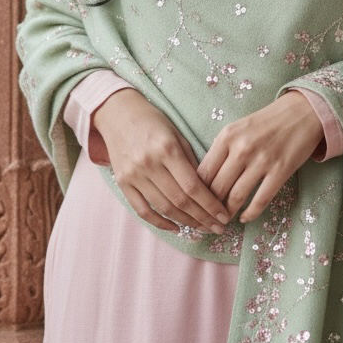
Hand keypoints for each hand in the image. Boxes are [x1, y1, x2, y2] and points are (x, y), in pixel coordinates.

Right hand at [92, 89, 230, 233]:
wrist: (118, 114)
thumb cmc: (153, 121)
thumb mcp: (177, 134)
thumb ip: (191, 161)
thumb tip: (208, 190)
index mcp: (167, 149)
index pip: (193, 186)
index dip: (210, 205)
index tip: (224, 216)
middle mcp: (149, 164)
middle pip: (180, 201)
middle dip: (202, 218)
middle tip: (218, 228)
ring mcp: (134, 176)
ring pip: (164, 208)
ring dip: (186, 222)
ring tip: (202, 228)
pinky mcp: (123, 183)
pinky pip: (143, 210)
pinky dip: (160, 222)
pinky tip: (176, 227)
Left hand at [197, 91, 323, 222]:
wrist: (302, 111)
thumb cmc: (266, 122)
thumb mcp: (237, 128)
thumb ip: (221, 149)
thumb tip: (205, 177)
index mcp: (227, 137)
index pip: (203, 172)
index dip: (197, 192)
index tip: (198, 202)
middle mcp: (242, 149)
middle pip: (217, 187)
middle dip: (210, 207)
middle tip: (209, 217)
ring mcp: (262, 160)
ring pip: (236, 196)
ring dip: (228, 213)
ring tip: (224, 220)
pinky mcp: (281, 170)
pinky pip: (261, 200)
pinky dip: (250, 213)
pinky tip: (245, 217)